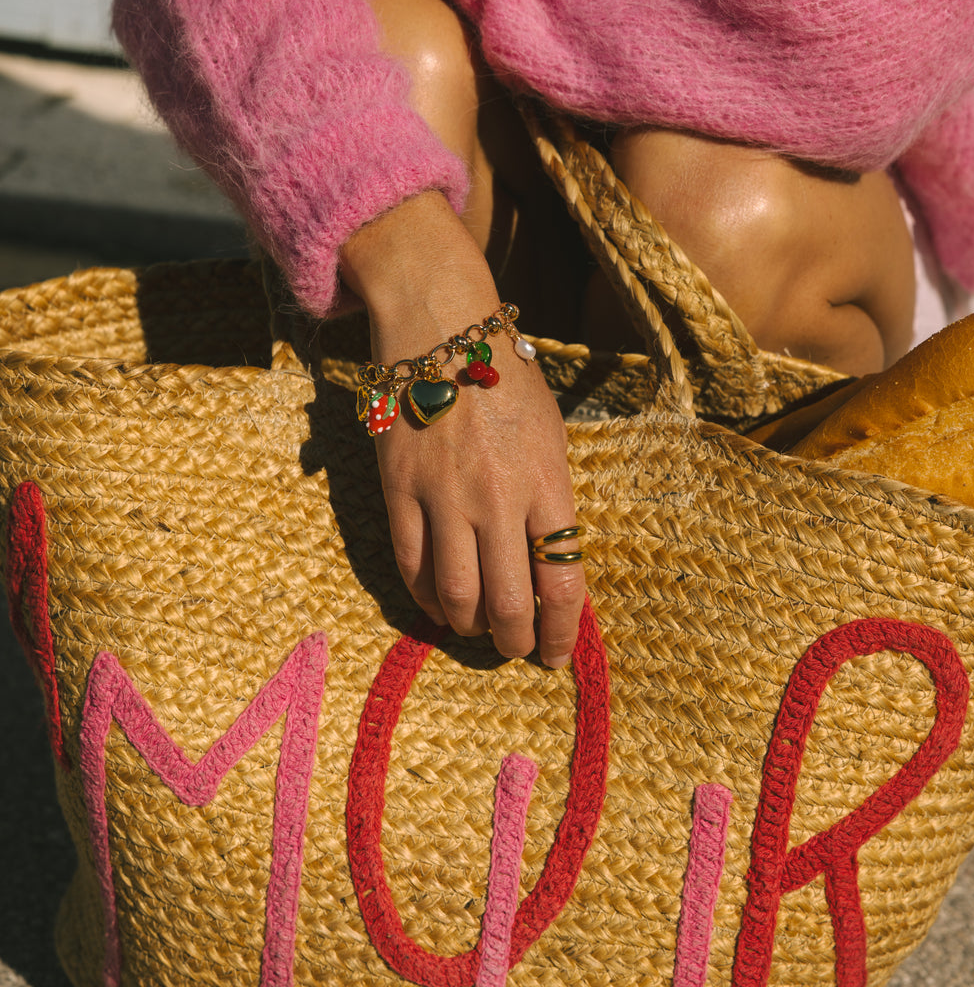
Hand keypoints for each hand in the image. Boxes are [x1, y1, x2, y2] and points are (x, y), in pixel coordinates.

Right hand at [339, 193, 584, 666]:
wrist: (441, 332)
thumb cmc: (507, 383)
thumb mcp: (552, 436)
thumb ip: (552, 501)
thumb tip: (551, 566)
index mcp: (546, 484)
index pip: (561, 583)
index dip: (562, 633)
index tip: (556, 654)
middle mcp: (496, 498)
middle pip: (507, 604)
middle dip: (515, 642)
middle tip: (516, 647)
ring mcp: (443, 498)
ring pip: (455, 596)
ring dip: (469, 627)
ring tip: (477, 628)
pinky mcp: (399, 492)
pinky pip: (411, 566)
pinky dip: (427, 597)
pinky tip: (438, 601)